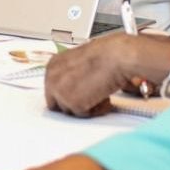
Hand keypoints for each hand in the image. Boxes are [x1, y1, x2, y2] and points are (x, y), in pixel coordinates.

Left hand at [44, 33, 169, 116]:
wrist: (117, 56)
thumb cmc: (106, 54)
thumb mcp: (80, 61)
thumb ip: (71, 74)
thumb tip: (75, 86)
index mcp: (53, 66)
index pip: (53, 89)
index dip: (69, 93)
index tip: (80, 94)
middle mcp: (52, 79)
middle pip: (57, 103)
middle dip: (74, 102)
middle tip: (91, 98)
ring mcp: (61, 92)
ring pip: (70, 111)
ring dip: (86, 106)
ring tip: (101, 95)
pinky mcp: (73, 104)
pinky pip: (83, 116)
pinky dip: (96, 110)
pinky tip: (105, 98)